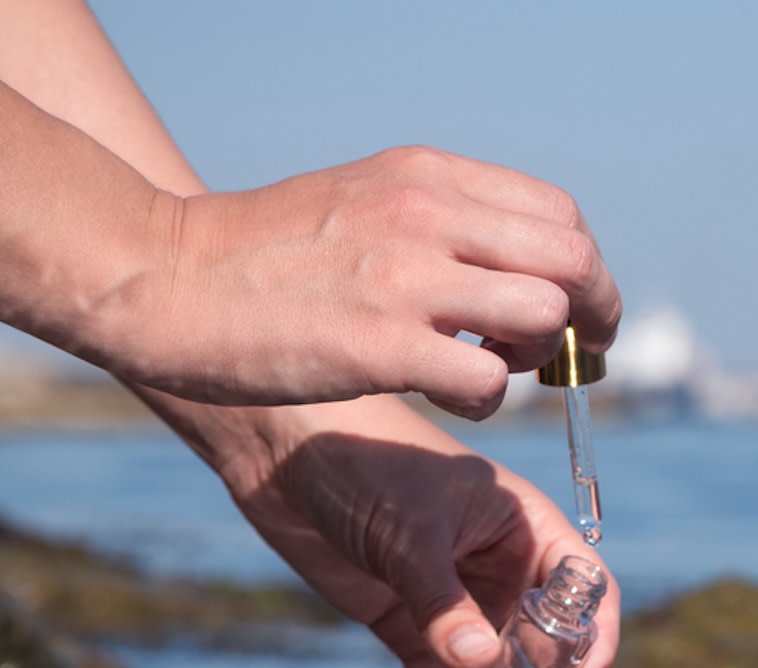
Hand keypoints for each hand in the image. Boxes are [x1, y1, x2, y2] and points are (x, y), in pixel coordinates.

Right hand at [100, 146, 619, 417]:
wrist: (165, 277)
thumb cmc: (264, 254)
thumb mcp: (365, 201)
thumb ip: (441, 222)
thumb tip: (514, 267)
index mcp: (427, 177)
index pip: (560, 215)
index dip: (583, 271)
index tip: (574, 311)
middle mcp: (427, 215)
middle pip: (573, 261)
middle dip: (592, 316)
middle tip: (570, 358)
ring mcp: (406, 280)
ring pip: (544, 315)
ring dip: (536, 358)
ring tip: (491, 370)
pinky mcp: (379, 346)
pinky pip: (485, 382)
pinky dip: (484, 400)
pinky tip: (444, 395)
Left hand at [168, 393, 619, 667]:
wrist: (283, 448)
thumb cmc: (365, 459)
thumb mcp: (411, 531)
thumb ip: (442, 601)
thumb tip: (480, 666)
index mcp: (523, 526)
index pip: (582, 590)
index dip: (593, 641)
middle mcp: (497, 566)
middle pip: (544, 644)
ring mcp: (452, 598)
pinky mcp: (405, 621)